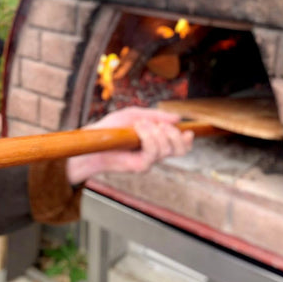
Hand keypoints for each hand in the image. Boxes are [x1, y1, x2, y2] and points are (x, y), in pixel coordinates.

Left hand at [66, 107, 193, 184]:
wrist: (94, 140)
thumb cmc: (112, 128)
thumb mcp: (135, 115)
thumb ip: (156, 116)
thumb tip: (177, 118)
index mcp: (157, 142)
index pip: (181, 146)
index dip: (188, 140)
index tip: (188, 131)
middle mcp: (156, 153)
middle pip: (180, 150)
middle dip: (175, 134)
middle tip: (160, 125)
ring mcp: (149, 161)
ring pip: (167, 148)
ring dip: (156, 131)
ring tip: (141, 124)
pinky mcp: (140, 166)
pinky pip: (153, 152)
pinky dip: (148, 136)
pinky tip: (138, 128)